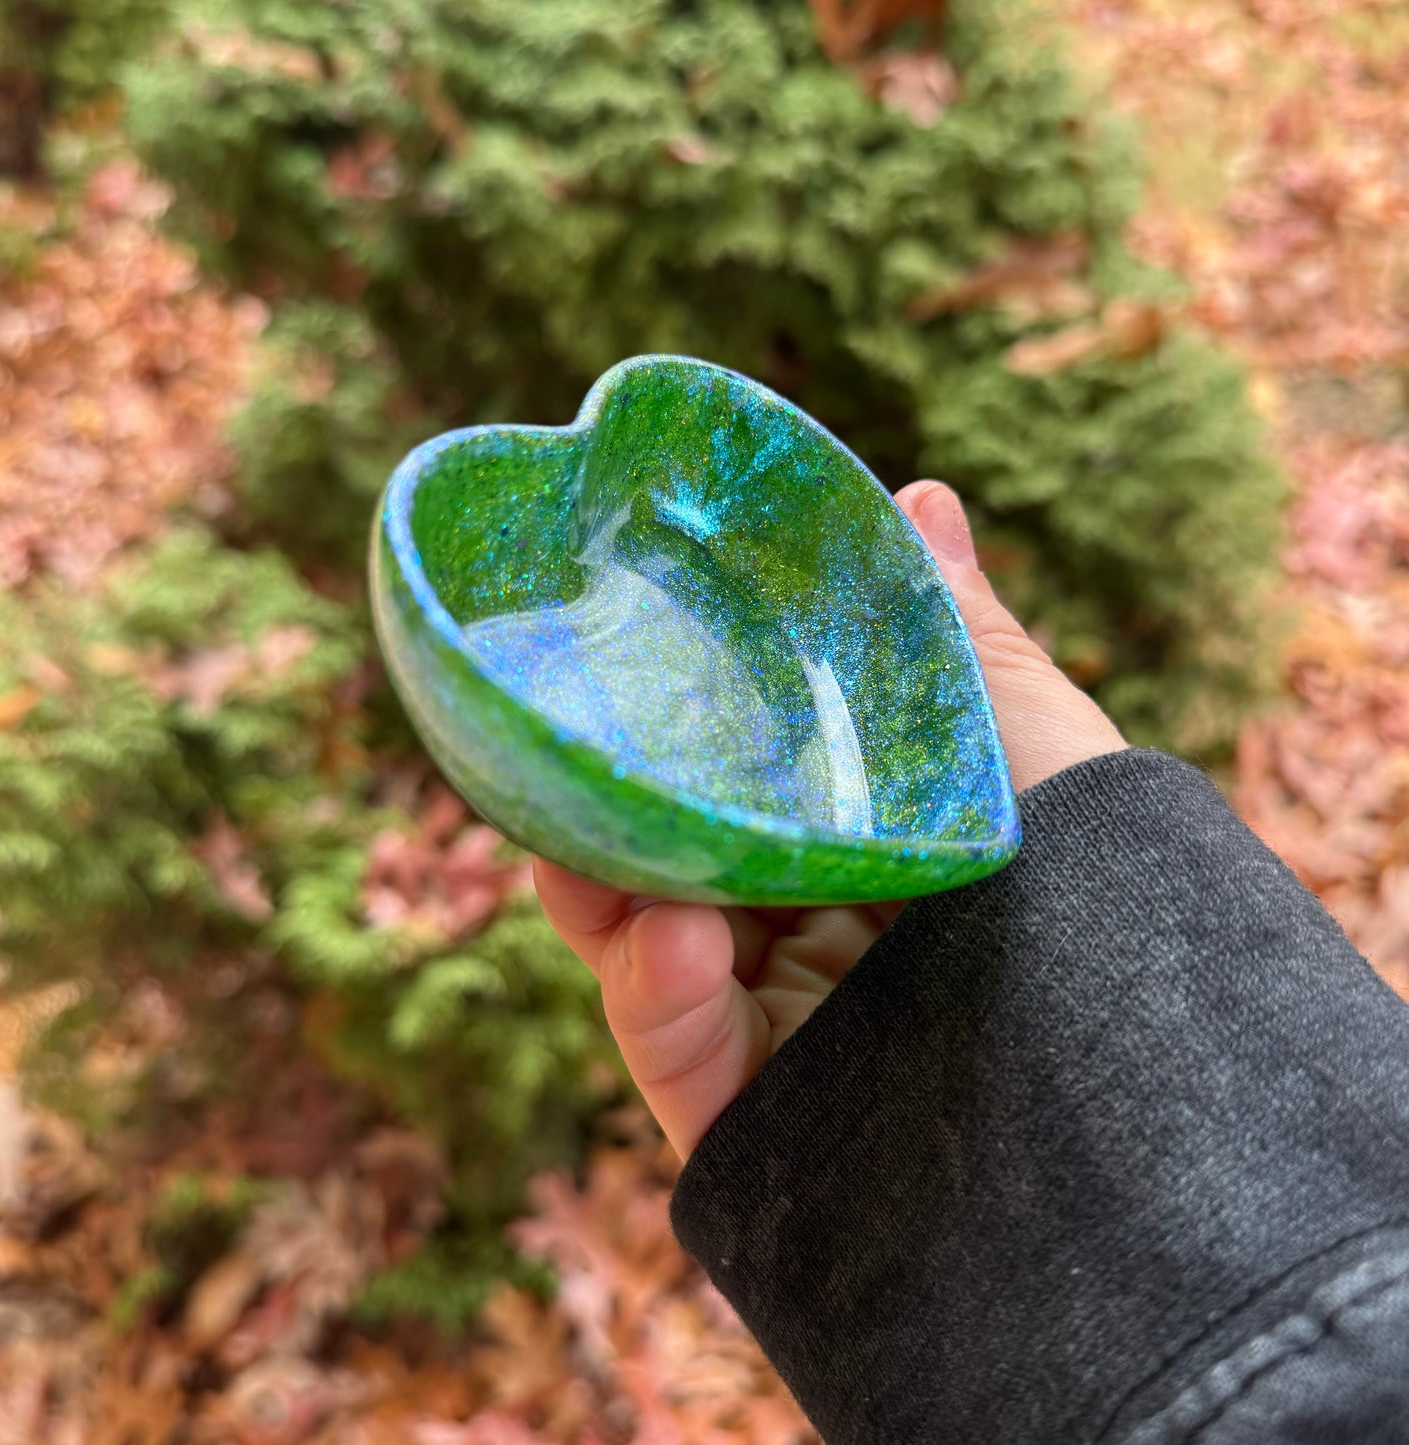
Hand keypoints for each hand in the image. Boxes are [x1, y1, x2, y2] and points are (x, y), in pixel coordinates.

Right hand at [535, 482, 1125, 1158]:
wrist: (1148, 1124)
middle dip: (614, 807)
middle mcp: (823, 943)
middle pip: (680, 861)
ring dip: (607, 895)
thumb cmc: (1108, 920)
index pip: (748, 784)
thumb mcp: (1038, 760)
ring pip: (648, 953)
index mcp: (873, 856)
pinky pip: (676, 1054)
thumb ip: (961, 643)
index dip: (683, 729)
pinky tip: (671, 939)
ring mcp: (787, 1034)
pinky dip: (656, 994)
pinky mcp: (758, 1122)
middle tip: (562, 740)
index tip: (630, 662)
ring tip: (582, 844)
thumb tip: (920, 493)